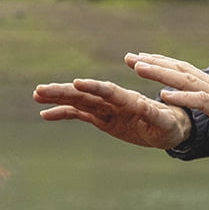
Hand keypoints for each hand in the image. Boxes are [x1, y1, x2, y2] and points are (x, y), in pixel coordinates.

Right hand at [32, 73, 193, 147]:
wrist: (170, 125)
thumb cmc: (171, 123)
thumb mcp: (166, 122)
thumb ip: (154, 115)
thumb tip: (145, 107)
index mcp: (130, 101)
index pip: (109, 91)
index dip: (93, 88)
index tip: (76, 83)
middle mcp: (115, 101)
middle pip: (86, 94)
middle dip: (64, 91)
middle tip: (41, 89)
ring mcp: (107, 109)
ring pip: (79, 101)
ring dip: (58, 98)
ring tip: (36, 94)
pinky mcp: (102, 118)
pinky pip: (80, 114)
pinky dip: (63, 113)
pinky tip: (45, 114)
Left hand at [122, 51, 208, 150]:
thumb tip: (201, 105)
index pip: (183, 71)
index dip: (161, 63)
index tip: (140, 58)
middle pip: (178, 70)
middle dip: (152, 62)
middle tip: (129, 57)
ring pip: (184, 80)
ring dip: (160, 73)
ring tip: (138, 68)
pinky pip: (199, 102)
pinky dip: (180, 98)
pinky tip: (163, 97)